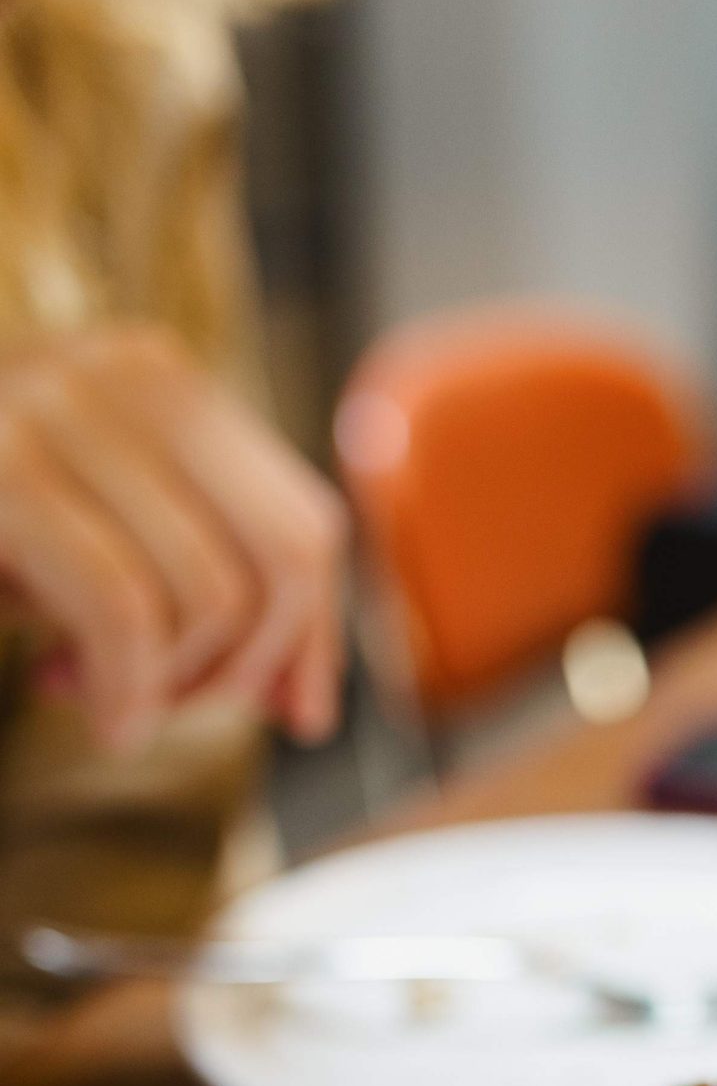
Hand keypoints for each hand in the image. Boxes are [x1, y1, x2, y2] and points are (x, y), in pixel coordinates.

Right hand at [0, 324, 347, 748]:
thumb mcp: (97, 547)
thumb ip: (196, 585)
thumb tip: (307, 702)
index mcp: (158, 379)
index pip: (310, 521)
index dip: (316, 635)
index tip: (294, 712)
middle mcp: (119, 373)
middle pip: (283, 560)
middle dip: (245, 667)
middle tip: (160, 704)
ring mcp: (55, 406)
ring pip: (214, 595)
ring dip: (169, 684)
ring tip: (96, 691)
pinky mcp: (1, 468)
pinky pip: (129, 611)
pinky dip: (130, 692)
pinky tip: (94, 709)